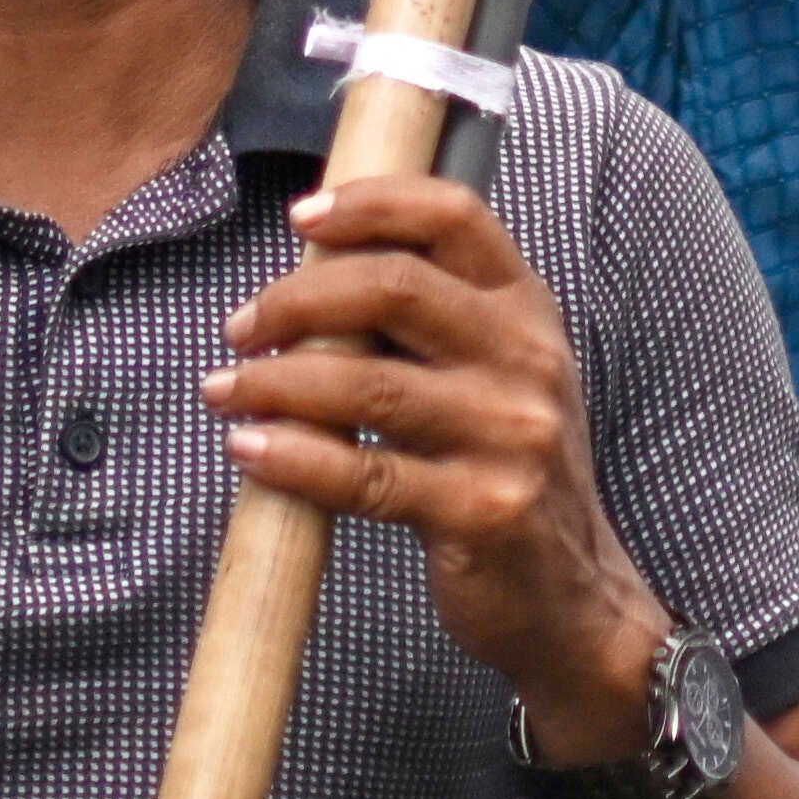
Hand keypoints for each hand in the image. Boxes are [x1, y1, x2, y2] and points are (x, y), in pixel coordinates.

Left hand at [205, 173, 663, 741]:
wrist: (573, 595)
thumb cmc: (507, 469)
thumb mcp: (497, 374)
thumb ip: (428, 322)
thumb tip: (310, 277)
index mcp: (527, 309)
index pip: (453, 216)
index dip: (371, 203)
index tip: (301, 218)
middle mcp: (526, 360)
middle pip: (395, 288)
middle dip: (298, 299)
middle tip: (242, 327)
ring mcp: (508, 436)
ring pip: (365, 384)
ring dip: (274, 382)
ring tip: (224, 390)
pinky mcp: (479, 511)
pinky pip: (363, 475)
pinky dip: (291, 458)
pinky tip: (249, 450)